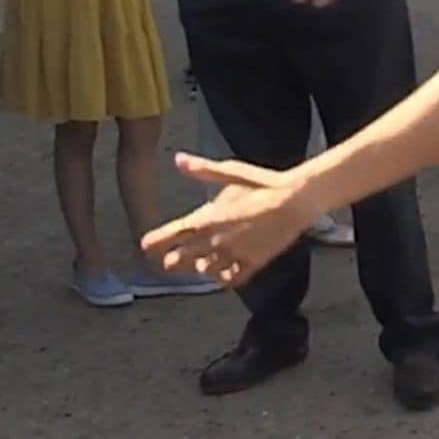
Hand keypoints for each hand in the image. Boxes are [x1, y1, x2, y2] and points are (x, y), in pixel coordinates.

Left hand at [141, 155, 317, 287]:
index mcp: (207, 218)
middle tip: (166, 263)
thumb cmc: (262, 184)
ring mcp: (233, 255)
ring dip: (197, 268)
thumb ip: (202, 170)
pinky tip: (222, 275)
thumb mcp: (230, 172)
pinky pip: (230, 279)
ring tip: (195, 267)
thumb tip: (178, 160)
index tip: (144, 246)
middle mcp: (216, 241)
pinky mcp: (251, 265)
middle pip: (184, 257)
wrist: (294, 201)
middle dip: (174, 259)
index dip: (157, 242)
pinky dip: (223, 278)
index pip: (173, 234)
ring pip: (205, 270)